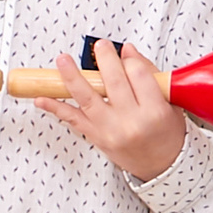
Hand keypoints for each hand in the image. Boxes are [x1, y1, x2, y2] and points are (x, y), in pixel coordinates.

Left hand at [39, 40, 186, 181]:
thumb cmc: (166, 134)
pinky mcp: (96, 137)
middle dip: (104, 59)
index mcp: (154, 111)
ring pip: (87, 98)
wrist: (161, 166)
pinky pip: (73, 120)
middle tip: (100, 46)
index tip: (125, 52)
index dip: (129, 59)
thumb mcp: (169, 103)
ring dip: (72, 77)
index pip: (138, 75)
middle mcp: (131, 121)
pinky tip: (42, 98)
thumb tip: (128, 52)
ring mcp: (110, 130)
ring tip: (63, 60)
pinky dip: (55, 108)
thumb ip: (149, 75)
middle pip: (113, 82)